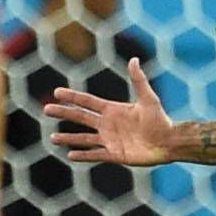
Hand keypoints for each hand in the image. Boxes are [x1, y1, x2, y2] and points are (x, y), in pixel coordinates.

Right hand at [46, 56, 178, 166]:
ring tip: (52, 137)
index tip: (57, 92)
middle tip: (46, 109)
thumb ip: (139, 81)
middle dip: (64, 113)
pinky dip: (83, 155)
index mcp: (113, 110)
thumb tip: (134, 60)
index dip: (73, 97)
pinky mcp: (115, 155)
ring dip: (68, 138)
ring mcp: (110, 140)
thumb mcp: (149, 99)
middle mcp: (108, 124)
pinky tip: (70, 155)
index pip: (88, 101)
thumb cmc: (161, 120)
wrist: (169, 142)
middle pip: (81, 118)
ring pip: (84, 139)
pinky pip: (95, 155)